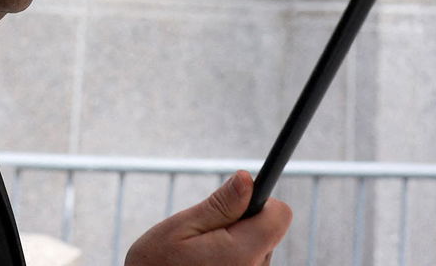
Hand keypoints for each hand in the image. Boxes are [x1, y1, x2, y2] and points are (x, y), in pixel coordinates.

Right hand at [124, 170, 291, 265]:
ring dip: (237, 245)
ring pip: (259, 250)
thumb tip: (247, 179)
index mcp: (241, 253)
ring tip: (203, 254)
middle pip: (269, 232)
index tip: (236, 203)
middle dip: (243, 224)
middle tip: (207, 234)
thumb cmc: (156, 264)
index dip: (259, 201)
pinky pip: (250, 265)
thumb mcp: (181, 227)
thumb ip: (219, 205)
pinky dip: (233, 260)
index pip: (279, 216)